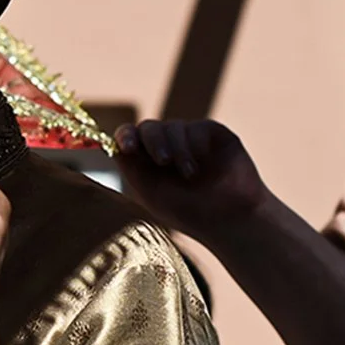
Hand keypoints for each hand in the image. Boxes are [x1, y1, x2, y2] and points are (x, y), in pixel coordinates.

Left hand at [112, 119, 268, 240]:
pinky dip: (195, 145)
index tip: (128, 146)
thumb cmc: (191, 214)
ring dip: (178, 149)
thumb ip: (133, 169)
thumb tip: (113, 146)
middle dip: (153, 141)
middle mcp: (168, 147)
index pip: (130, 139)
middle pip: (148, 127)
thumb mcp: (153, 193)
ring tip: (190, 175)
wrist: (231, 218)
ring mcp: (191, 139)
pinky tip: (202, 166)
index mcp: (149, 163)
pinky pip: (196, 127)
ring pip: (172, 126)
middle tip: (163, 162)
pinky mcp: (213, 134)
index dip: (126, 136)